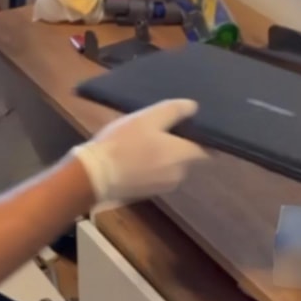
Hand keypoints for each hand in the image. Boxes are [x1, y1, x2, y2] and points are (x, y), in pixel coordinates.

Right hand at [72, 99, 208, 204]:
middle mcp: (179, 175)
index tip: (194, 127)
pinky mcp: (147, 193)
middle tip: (160, 129)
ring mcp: (162, 187)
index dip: (204, 139)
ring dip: (162, 155)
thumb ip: (174, 111)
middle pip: (187, 157)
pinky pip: (156, 175)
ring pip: (170, 166)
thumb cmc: (123, 143)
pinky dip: (150, 166)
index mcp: (183, 156)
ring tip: (143, 140)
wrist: (93, 176)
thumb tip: (194, 108)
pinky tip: (133, 155)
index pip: (208, 151)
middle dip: (178, 145)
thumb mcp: (148, 118)